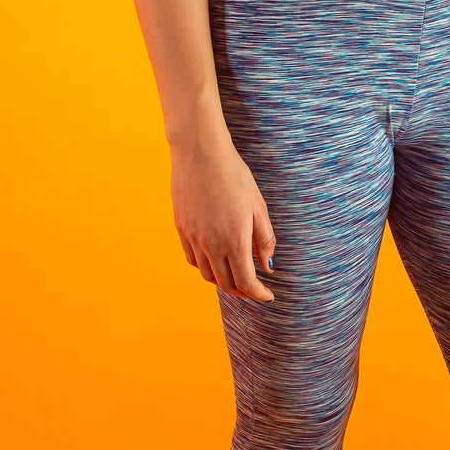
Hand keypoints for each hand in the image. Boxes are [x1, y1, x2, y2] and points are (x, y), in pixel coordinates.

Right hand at [170, 127, 276, 300]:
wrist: (200, 153)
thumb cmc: (234, 176)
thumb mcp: (258, 207)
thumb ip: (264, 240)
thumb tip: (267, 266)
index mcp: (234, 241)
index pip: (246, 283)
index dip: (258, 294)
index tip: (268, 295)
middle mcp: (211, 245)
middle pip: (226, 284)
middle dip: (243, 292)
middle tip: (255, 289)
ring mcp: (193, 238)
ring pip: (207, 275)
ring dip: (223, 281)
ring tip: (236, 276)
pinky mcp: (181, 229)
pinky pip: (192, 260)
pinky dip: (205, 267)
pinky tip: (215, 260)